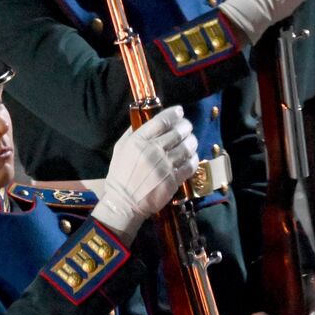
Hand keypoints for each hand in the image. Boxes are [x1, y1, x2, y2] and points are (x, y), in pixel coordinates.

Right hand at [94, 107, 197, 242]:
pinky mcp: (174, 179)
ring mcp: (165, 166)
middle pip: (178, 132)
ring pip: (187, 146)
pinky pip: (190, 164)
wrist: (123, 203)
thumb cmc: (120, 175)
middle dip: (186, 126)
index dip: (174, 113)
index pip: (162, 120)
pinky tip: (190, 157)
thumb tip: (146, 118)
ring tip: (190, 140)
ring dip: (192, 141)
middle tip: (186, 127)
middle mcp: (153, 151)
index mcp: (138, 141)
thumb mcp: (120, 149)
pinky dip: (193, 158)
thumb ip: (133, 132)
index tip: (179, 111)